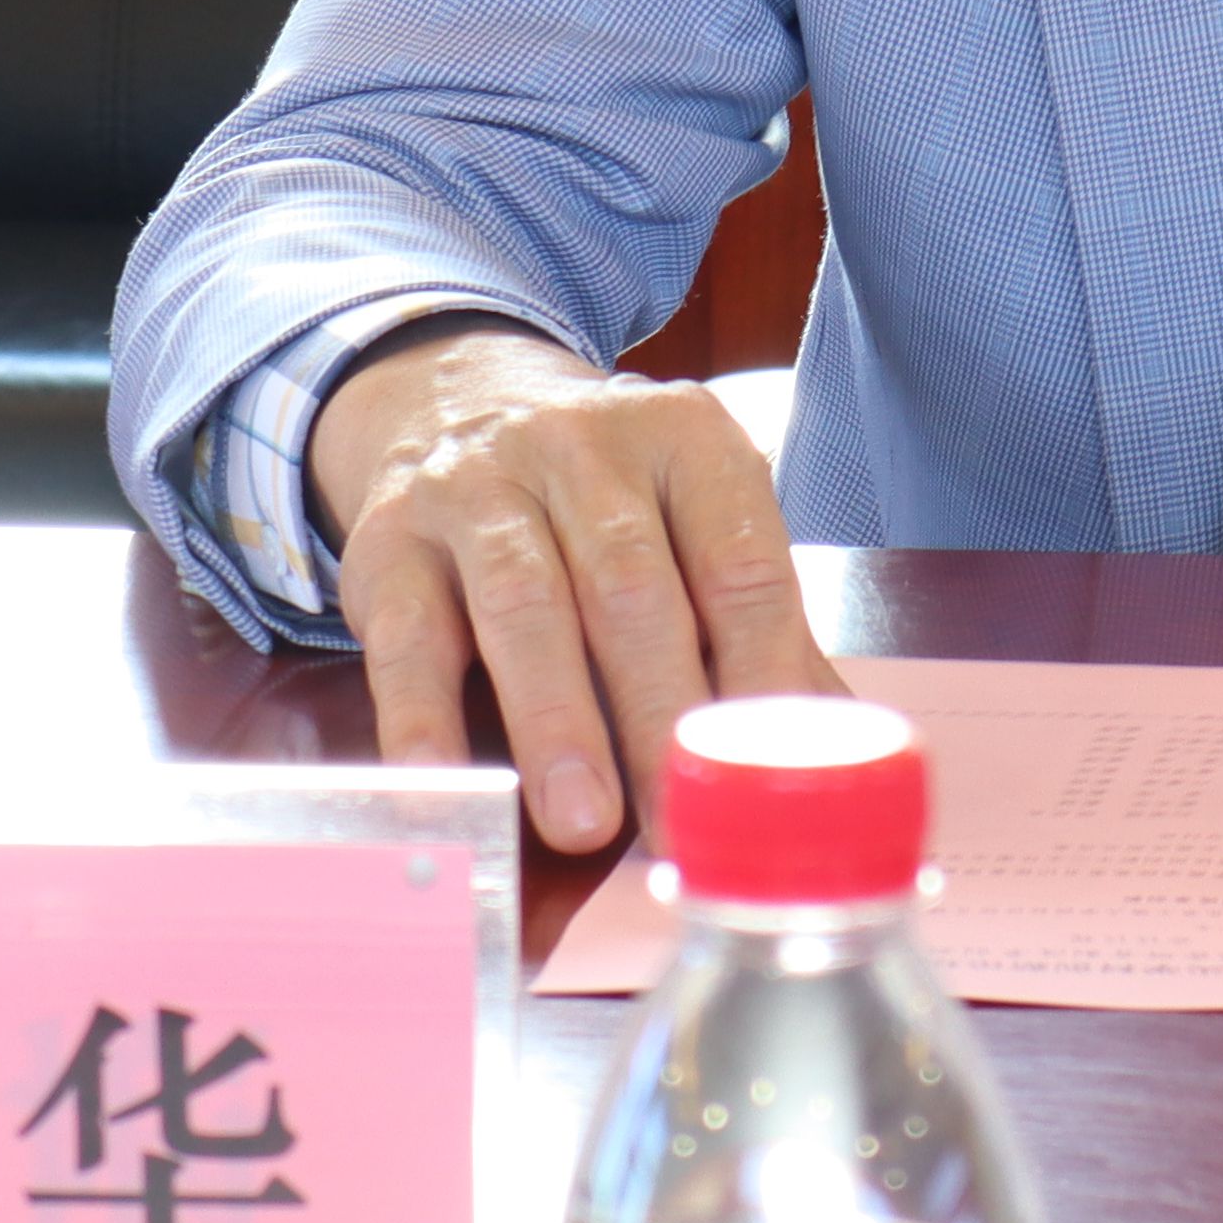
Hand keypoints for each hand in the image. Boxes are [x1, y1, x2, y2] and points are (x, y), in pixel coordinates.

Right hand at [312, 315, 841, 853]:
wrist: (453, 400)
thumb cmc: (602, 499)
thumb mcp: (691, 524)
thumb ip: (757, 632)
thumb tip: (833, 754)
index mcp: (686, 441)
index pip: (739, 565)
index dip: (759, 675)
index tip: (768, 774)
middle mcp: (581, 449)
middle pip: (632, 590)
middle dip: (659, 715)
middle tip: (679, 822)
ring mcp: (477, 486)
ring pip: (524, 605)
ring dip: (556, 722)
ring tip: (581, 822)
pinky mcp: (389, 540)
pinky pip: (405, 639)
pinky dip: (424, 720)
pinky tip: (445, 785)